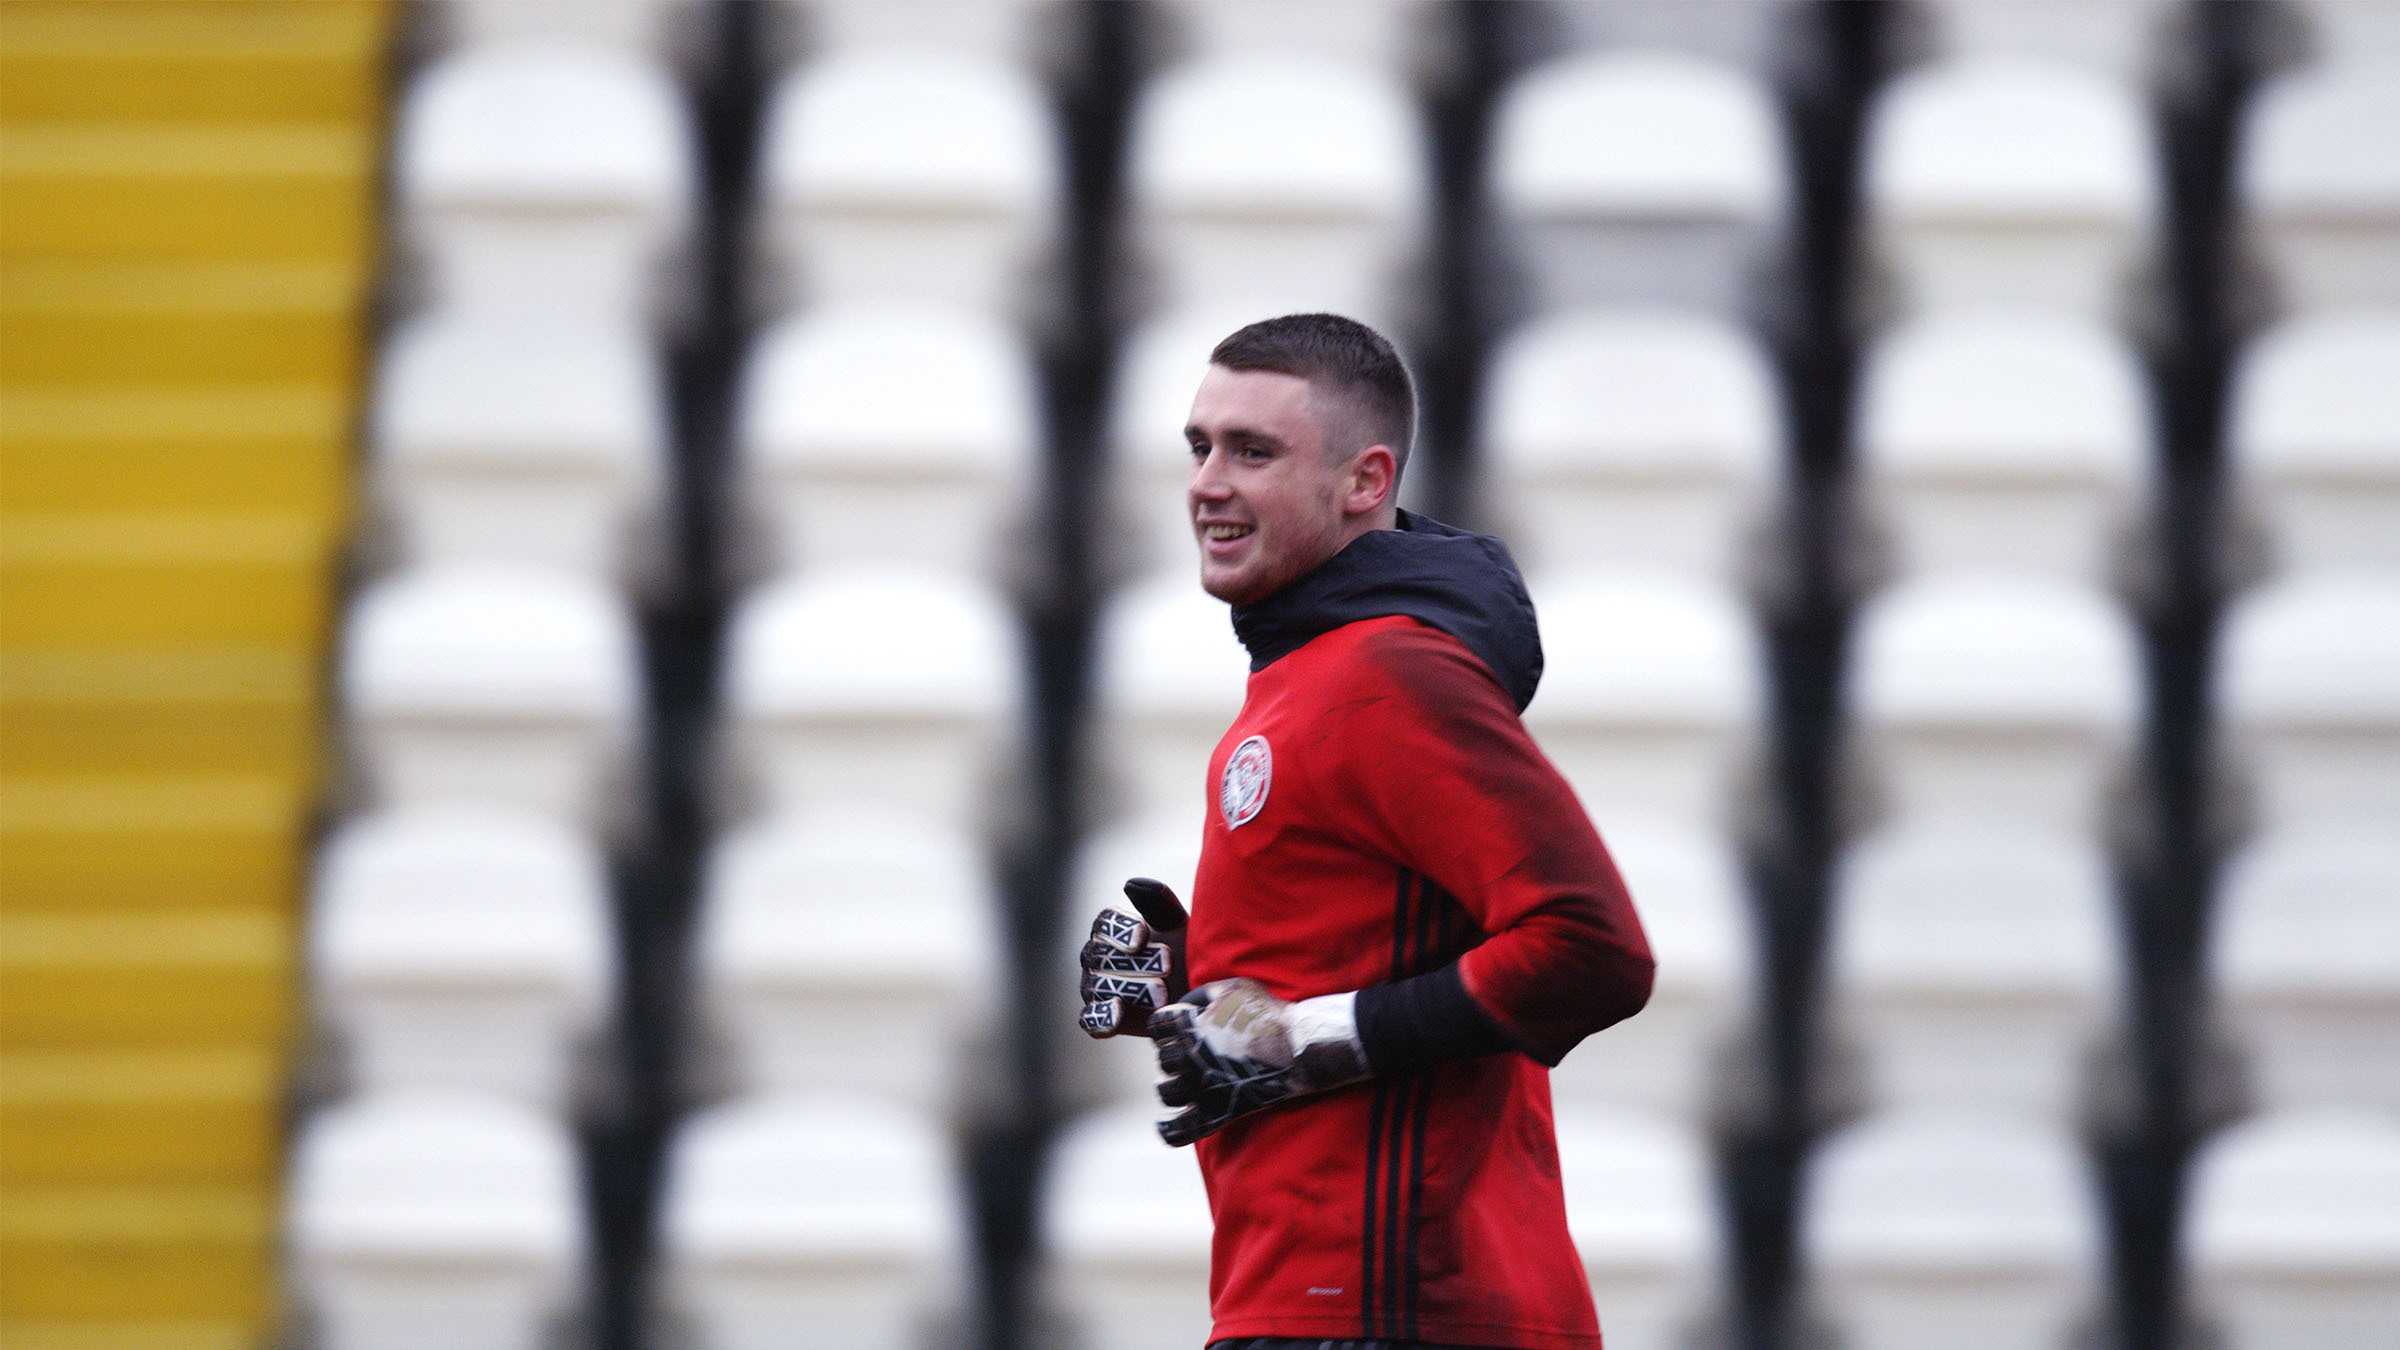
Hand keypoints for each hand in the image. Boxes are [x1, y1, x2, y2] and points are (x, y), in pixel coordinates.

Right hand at [1077, 877, 1187, 1037]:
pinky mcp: (1102, 1021)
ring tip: (1163, 993)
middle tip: (1168, 964)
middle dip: (1135, 962)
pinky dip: (1101, 1016)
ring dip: (1131, 988)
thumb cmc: (1187, 956)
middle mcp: (1098, 958)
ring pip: (1098, 986)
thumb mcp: (1179, 928)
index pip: (1104, 924)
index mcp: (1113, 931)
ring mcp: (1096, 989)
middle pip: (1100, 955)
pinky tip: (1118, 1011)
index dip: (1120, 928)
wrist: (1200, 997)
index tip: (1142, 935)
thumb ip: (1158, 905)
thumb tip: (1131, 884)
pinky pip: (1090, 1019)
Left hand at [1148, 978, 1371, 1145]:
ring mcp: (1202, 1087)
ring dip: (1171, 1087)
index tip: (1174, 1029)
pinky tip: (1164, 1126)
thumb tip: (1183, 1006)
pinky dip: (1168, 1131)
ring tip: (1181, 1084)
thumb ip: (1201, 994)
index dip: (1165, 1027)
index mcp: (1189, 1026)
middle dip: (1172, 1055)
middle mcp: (1189, 1057)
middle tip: (1187, 1055)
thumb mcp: (1233, 988)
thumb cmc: (1267, 1013)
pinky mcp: (1217, 1112)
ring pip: (1167, 1093)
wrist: (1298, 1047)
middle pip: (1163, 1060)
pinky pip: (1181, 1130)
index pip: (1157, 1026)